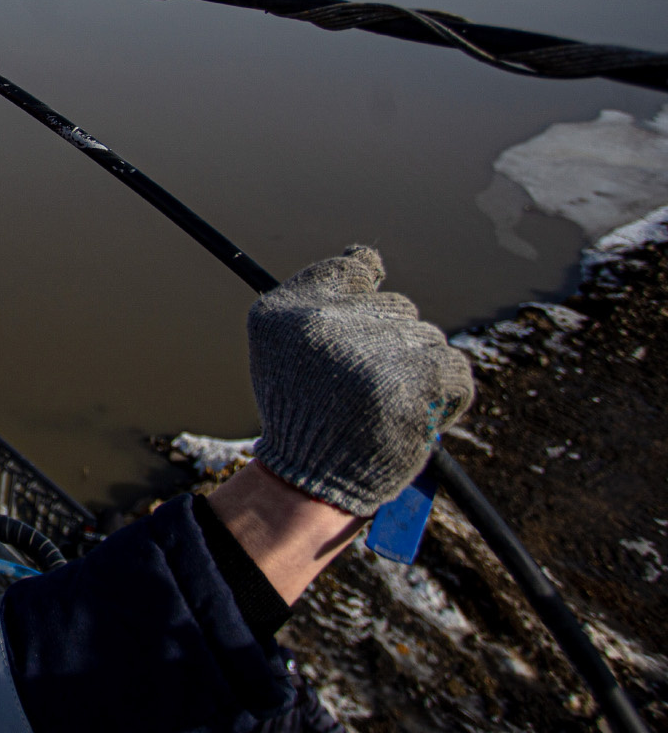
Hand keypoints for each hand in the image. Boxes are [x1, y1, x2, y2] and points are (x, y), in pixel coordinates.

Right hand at [248, 246, 473, 517]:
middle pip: (398, 309)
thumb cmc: (298, 405)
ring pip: (427, 340)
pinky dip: (441, 394)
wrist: (311, 476)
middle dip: (388, 342)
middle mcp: (335, 325)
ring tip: (382, 404)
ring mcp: (379, 353)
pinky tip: (411, 413)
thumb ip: (319, 289)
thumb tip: (370, 256)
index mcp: (295, 311)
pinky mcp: (420, 385)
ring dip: (415, 370)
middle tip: (361, 384)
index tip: (363, 317)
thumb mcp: (278, 340)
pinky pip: (455, 370)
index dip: (365, 291)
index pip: (353, 269)